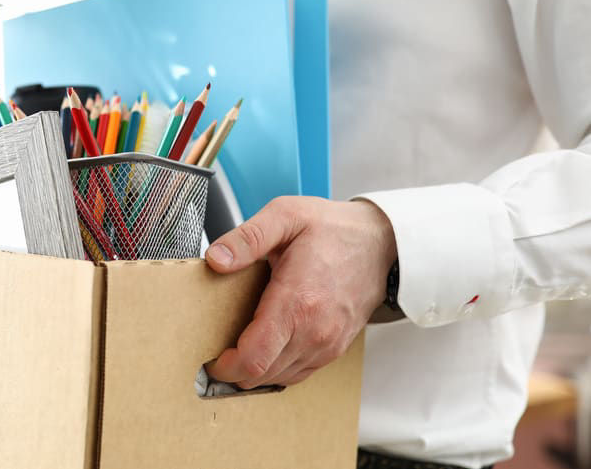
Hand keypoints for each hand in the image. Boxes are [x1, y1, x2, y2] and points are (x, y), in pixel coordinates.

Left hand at [204, 196, 396, 388]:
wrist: (381, 243)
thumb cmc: (333, 229)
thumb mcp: (286, 216)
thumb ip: (247, 238)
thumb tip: (216, 258)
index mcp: (297, 301)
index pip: (254, 357)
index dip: (225, 365)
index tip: (210, 356)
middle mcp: (315, 331)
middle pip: (262, 374)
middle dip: (233, 370)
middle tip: (215, 352)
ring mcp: (327, 343)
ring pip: (279, 377)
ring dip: (253, 371)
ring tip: (235, 350)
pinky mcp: (334, 348)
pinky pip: (298, 372)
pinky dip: (275, 368)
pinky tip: (263, 349)